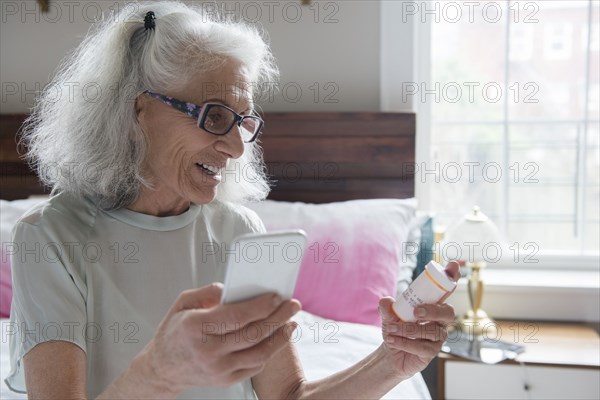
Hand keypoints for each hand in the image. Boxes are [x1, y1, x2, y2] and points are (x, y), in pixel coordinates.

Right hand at [139, 283, 301, 393]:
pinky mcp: (226, 380)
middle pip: (252, 334)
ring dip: (280, 337)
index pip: (236, 317)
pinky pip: (255, 366)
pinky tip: (278, 338)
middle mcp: (208, 351)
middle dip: (278, 317)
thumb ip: (207, 292)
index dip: (260, 306)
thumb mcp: (182, 304)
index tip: (276, 296)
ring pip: (259, 353)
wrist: (163, 369)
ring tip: (291, 322)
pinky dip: (270, 352)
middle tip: (293, 305)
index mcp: (195, 328)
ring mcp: (218, 369)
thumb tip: (231, 288)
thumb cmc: (175, 332)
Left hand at [377, 262, 458, 379]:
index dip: (452, 277)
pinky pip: (423, 347)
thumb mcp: (388, 315)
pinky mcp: (432, 352)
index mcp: (432, 305)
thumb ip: (387, 307)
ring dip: (409, 329)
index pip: (446, 290)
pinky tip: (392, 340)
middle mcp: (440, 320)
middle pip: (448, 312)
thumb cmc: (395, 328)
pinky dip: (405, 342)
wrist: (391, 352)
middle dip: (433, 310)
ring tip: (390, 329)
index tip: (453, 265)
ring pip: (432, 331)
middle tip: (416, 311)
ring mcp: (439, 337)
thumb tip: (386, 300)